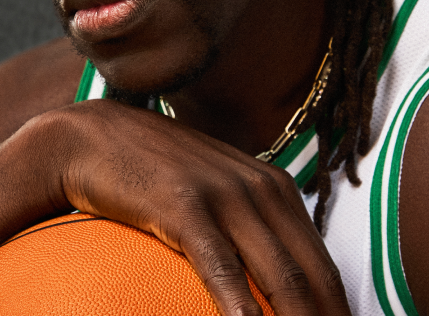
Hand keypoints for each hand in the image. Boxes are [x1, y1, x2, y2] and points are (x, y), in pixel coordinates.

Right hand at [53, 100, 350, 315]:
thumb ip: (249, 224)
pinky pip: (222, 265)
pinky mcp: (185, 204)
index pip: (324, 267)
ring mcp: (224, 194)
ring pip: (281, 276)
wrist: (96, 137)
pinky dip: (241, 306)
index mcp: (275, 188)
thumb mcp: (215, 190)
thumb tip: (272, 281)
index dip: (339, 312)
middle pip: (314, 278)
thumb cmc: (157, 171)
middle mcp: (261, 188)